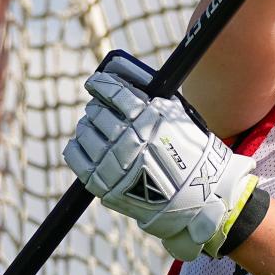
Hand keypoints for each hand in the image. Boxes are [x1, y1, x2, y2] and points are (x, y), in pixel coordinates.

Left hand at [62, 51, 259, 260]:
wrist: (198, 197)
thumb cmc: (190, 153)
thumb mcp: (177, 116)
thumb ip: (150, 98)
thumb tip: (121, 77)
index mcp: (148, 119)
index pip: (113, 92)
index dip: (101, 84)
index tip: (95, 82)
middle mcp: (128, 139)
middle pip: (97, 112)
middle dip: (97, 106)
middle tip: (100, 107)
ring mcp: (114, 164)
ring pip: (85, 132)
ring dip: (88, 125)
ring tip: (95, 127)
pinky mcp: (103, 184)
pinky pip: (76, 156)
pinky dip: (77, 146)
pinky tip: (85, 143)